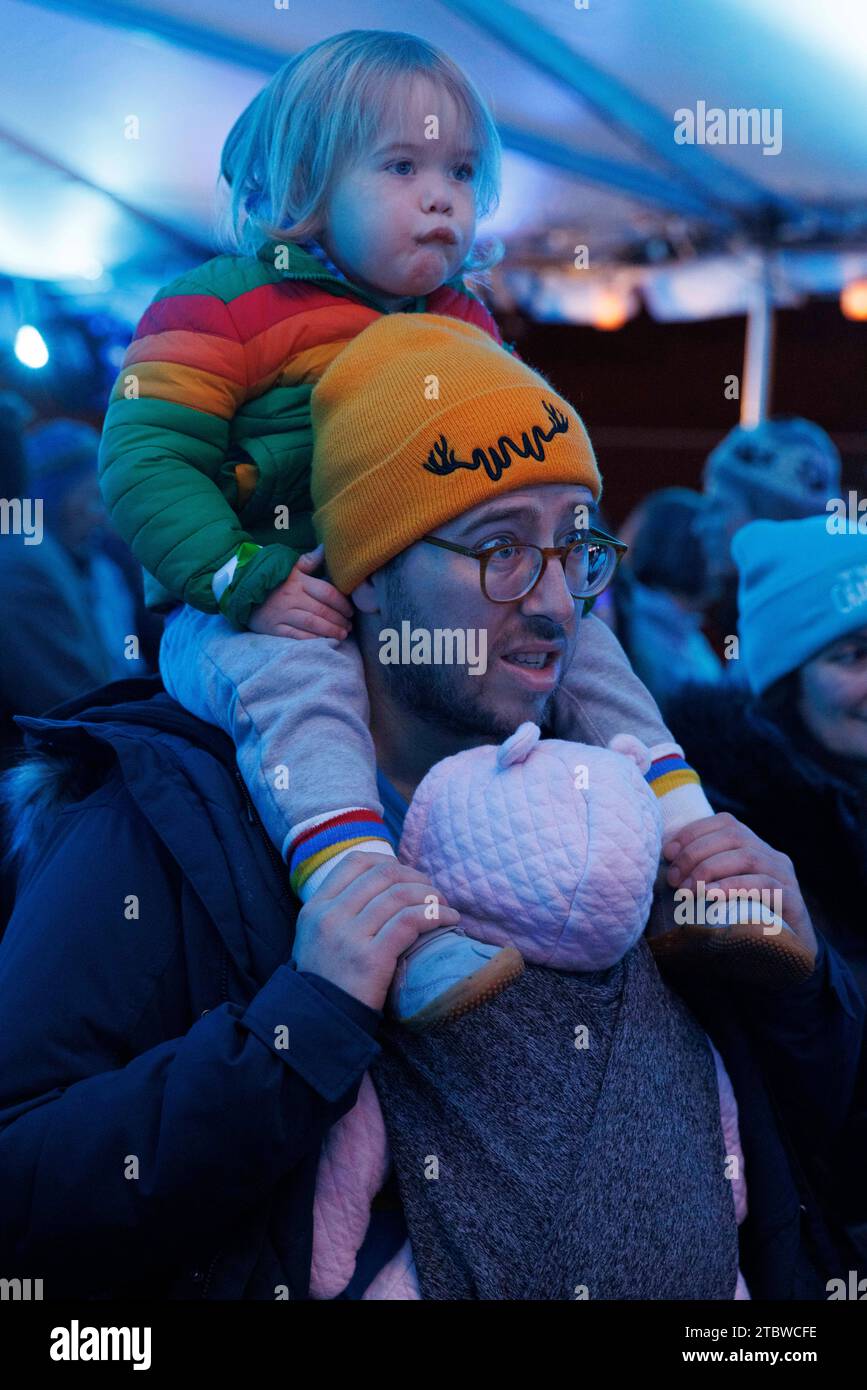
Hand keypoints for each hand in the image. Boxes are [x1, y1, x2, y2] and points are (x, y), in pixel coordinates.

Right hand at [248, 543, 354, 638]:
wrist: (242, 592)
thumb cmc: (273, 581)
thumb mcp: (290, 567)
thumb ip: (310, 560)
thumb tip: (326, 548)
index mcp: (298, 581)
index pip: (327, 592)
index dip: (342, 604)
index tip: (351, 612)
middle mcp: (291, 597)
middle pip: (321, 610)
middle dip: (339, 620)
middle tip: (349, 627)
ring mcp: (282, 614)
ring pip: (311, 624)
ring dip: (330, 631)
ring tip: (342, 635)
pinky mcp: (274, 628)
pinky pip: (296, 636)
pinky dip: (312, 640)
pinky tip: (323, 642)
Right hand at [291, 853, 460, 1010]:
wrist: (322, 1024)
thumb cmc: (327, 982)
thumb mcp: (317, 938)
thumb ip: (340, 911)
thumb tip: (384, 886)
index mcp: (315, 907)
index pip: (355, 861)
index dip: (388, 862)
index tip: (406, 876)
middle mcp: (330, 916)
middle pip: (383, 874)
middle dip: (416, 877)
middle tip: (432, 891)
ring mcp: (348, 936)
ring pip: (400, 894)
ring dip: (431, 895)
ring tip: (444, 906)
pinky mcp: (371, 958)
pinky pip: (410, 921)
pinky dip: (435, 915)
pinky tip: (449, 920)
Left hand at [663, 812, 816, 960]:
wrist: (786, 956)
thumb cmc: (742, 920)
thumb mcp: (720, 890)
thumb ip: (701, 871)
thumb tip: (666, 858)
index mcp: (754, 847)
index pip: (725, 823)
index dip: (693, 833)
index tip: (668, 853)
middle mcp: (772, 856)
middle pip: (734, 836)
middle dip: (696, 853)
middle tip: (674, 879)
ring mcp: (785, 876)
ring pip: (748, 857)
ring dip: (710, 869)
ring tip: (687, 890)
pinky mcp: (792, 900)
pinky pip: (764, 885)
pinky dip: (733, 886)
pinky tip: (711, 895)